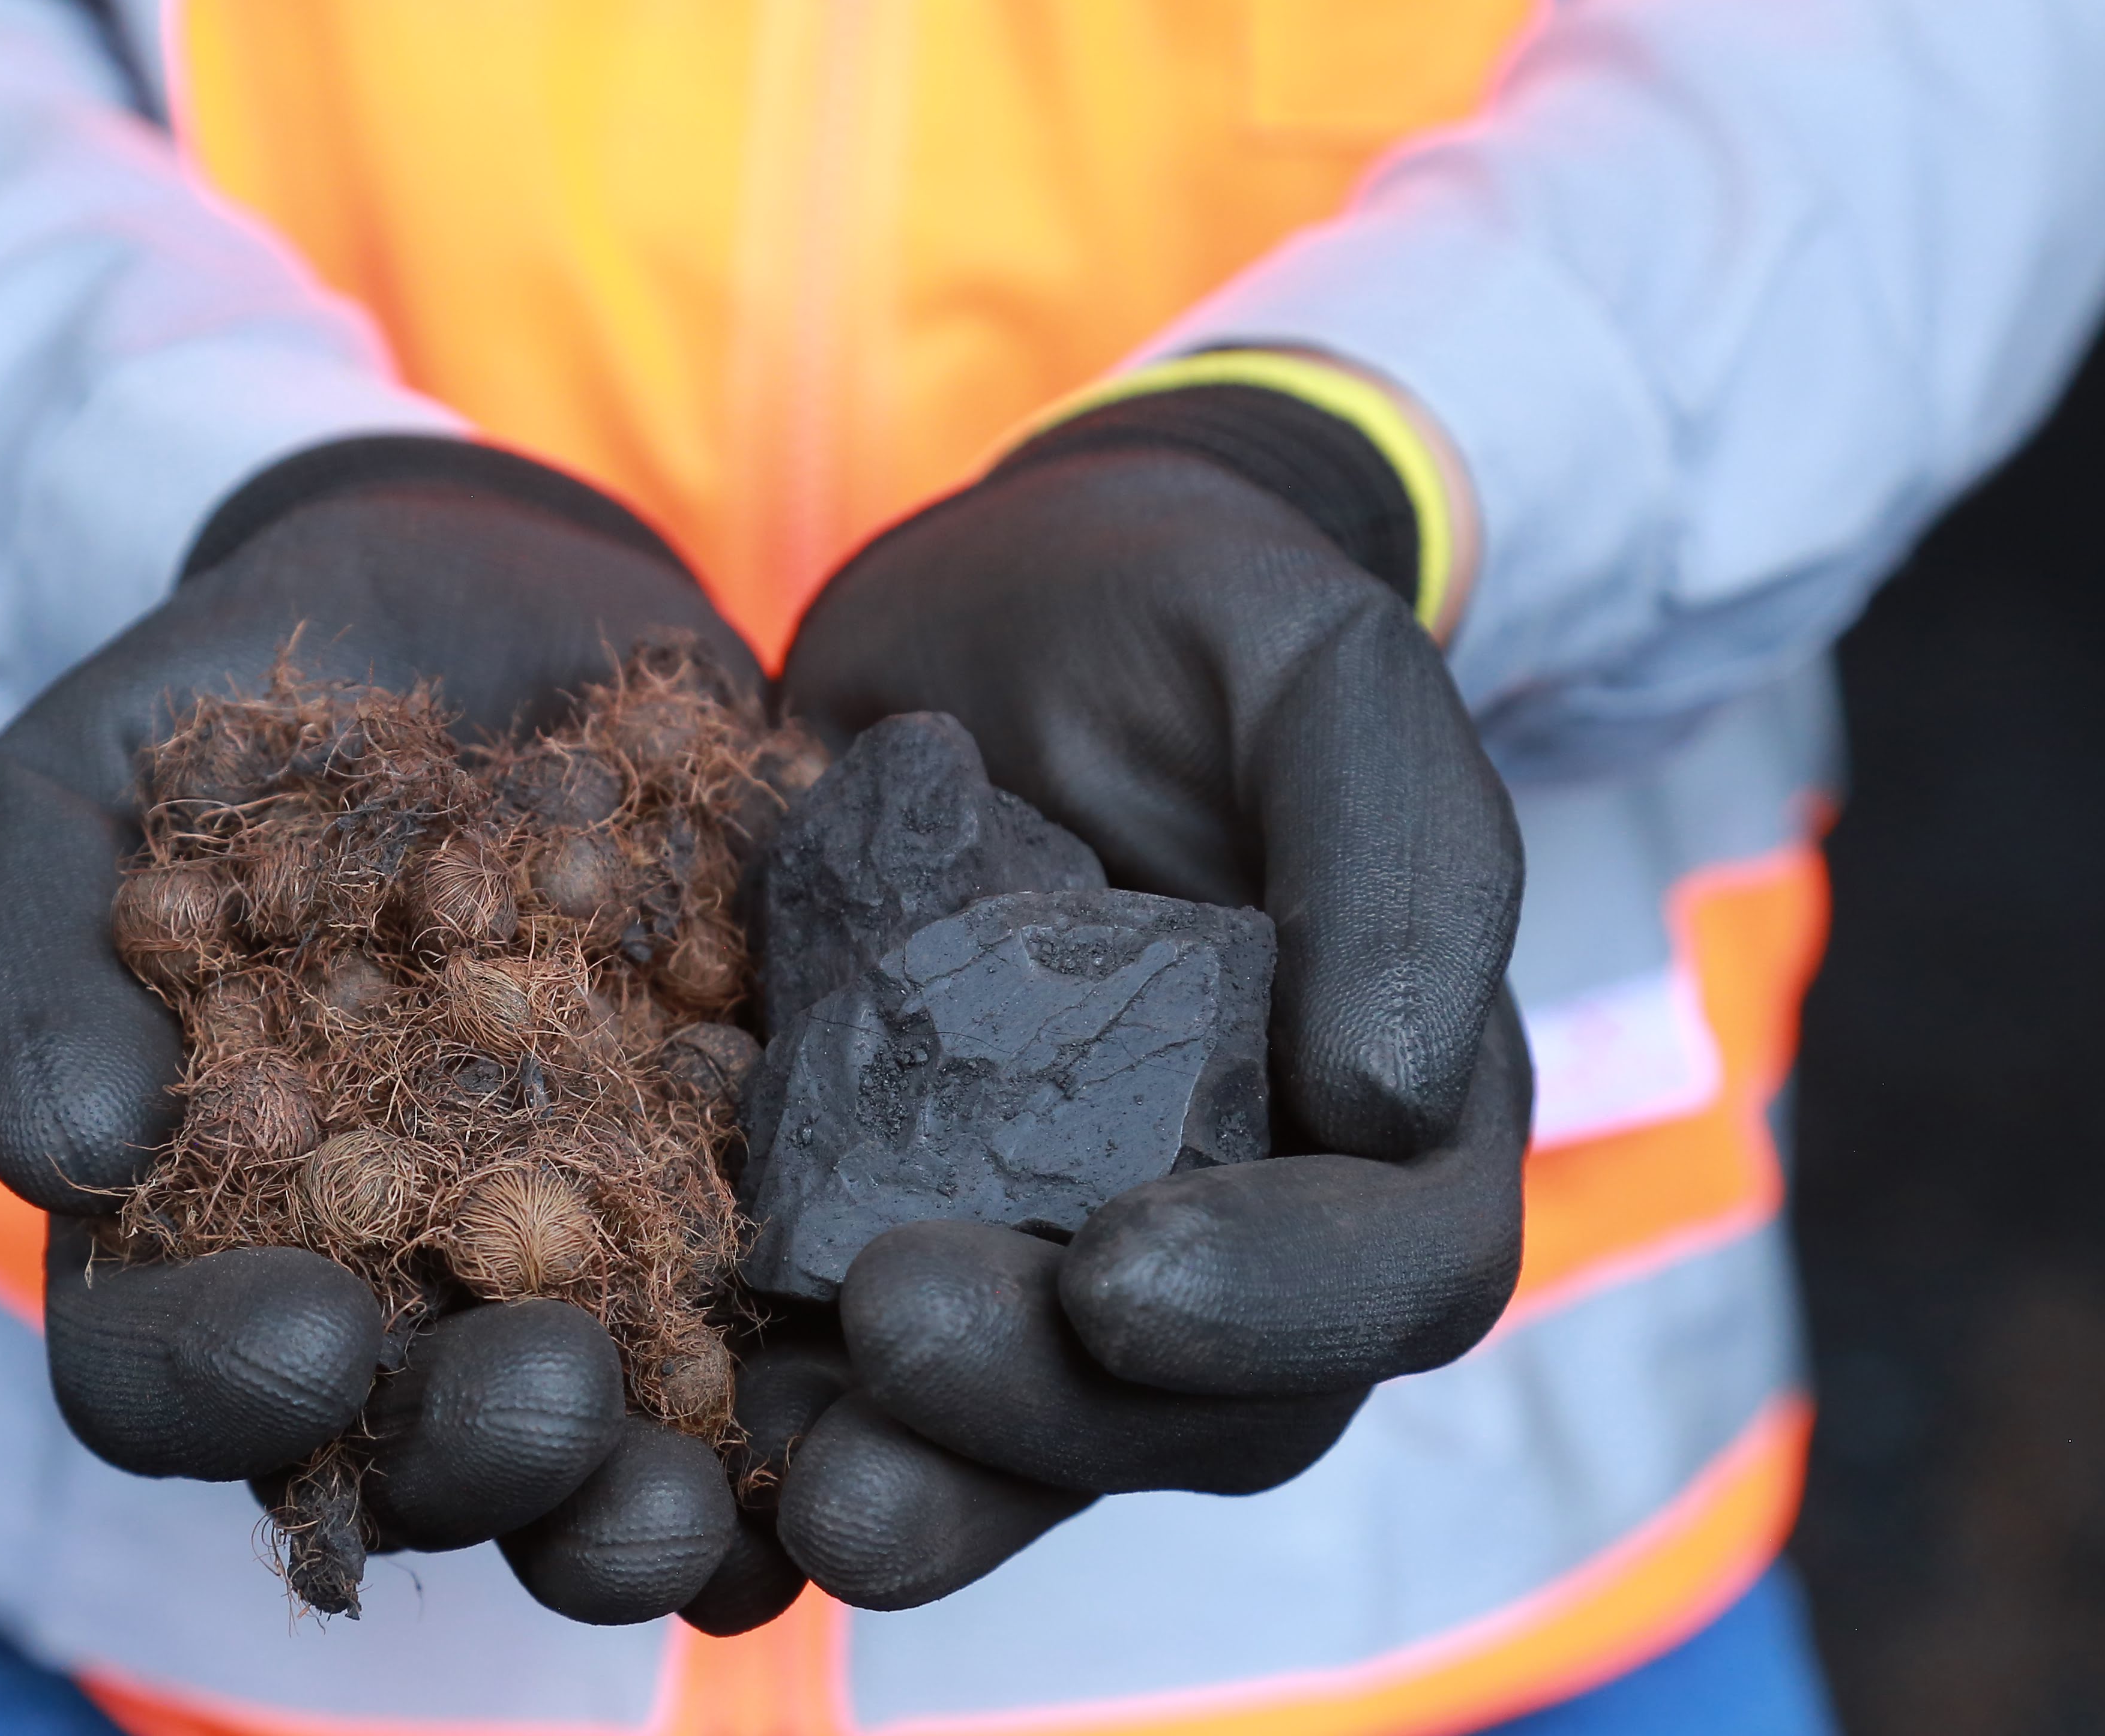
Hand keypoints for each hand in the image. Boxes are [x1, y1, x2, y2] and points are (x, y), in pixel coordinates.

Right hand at [0, 437, 754, 1622]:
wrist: (505, 596)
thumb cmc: (268, 695)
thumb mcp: (101, 768)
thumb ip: (37, 945)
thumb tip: (71, 1157)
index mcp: (194, 1220)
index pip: (152, 1372)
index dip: (216, 1388)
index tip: (313, 1333)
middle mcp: (374, 1284)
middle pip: (387, 1457)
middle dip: (468, 1458)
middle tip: (554, 1394)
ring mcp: (557, 1264)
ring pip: (575, 1461)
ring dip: (628, 1508)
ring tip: (698, 1491)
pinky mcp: (717, 1211)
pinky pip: (755, 1366)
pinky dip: (792, 1427)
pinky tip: (840, 1432)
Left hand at [765, 385, 1529, 1609]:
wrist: (983, 619)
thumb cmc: (1181, 620)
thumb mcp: (1307, 662)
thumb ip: (1394, 845)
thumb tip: (1399, 1094)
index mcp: (1386, 1112)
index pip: (1403, 1270)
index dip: (1284, 1302)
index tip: (1119, 1276)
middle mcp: (1248, 1223)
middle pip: (1208, 1407)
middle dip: (1055, 1408)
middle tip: (892, 1330)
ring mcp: (1073, 1257)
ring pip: (1040, 1442)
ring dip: (932, 1481)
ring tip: (807, 1484)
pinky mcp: (913, 1245)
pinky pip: (878, 1386)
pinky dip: (802, 1422)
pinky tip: (701, 1419)